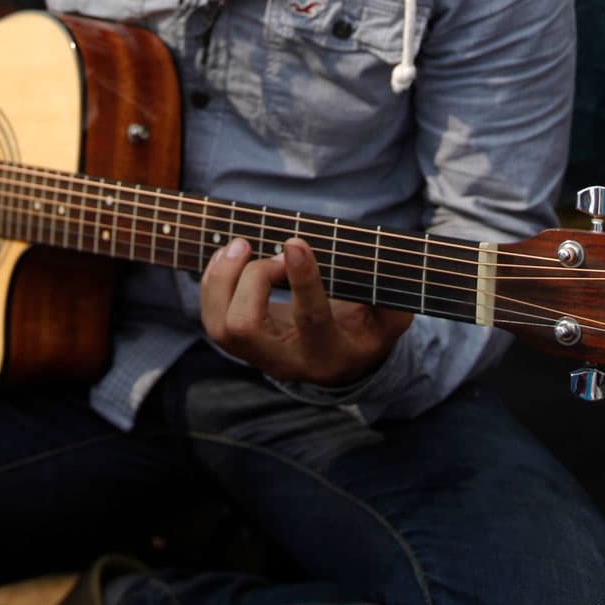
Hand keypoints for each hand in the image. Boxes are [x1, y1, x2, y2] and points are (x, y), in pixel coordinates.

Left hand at [199, 237, 413, 387]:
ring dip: (223, 278)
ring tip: (244, 245)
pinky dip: (213, 280)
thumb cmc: (365, 331)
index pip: (310, 319)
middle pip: (244, 327)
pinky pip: (210, 317)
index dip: (302, 280)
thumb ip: (393, 301)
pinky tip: (232, 255)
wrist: (338, 362)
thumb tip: (388, 270)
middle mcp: (286, 362)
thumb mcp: (389, 322)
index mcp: (329, 354)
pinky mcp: (237, 343)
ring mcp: (256, 356)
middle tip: (278, 250)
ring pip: (219, 326)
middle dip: (253, 278)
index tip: (295, 242)